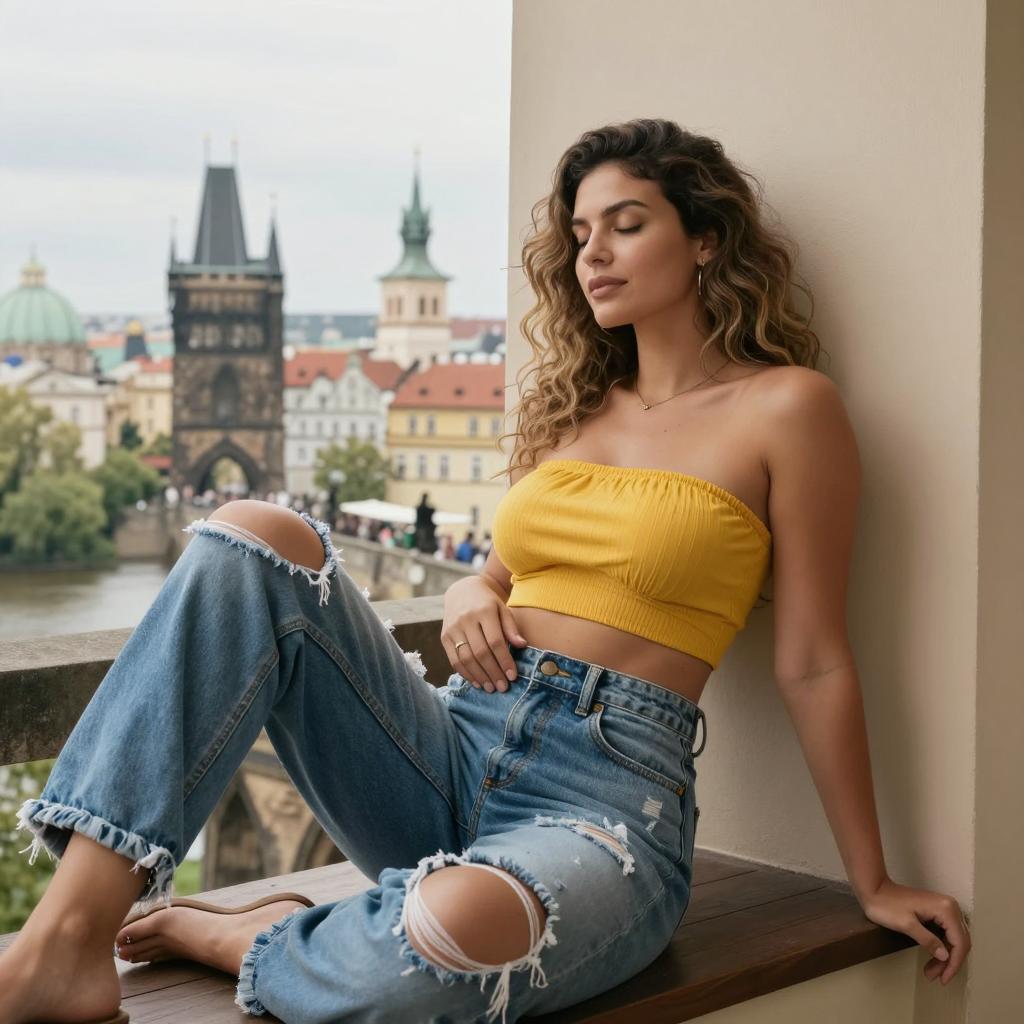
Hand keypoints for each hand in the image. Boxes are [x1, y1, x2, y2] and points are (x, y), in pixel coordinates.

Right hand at [441, 577, 526, 692]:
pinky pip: (454, 660)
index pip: (495, 641)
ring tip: (491, 688)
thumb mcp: (503, 609)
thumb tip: (522, 645)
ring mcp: (452, 629)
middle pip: (480, 652)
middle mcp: (466, 620)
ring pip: (465, 659)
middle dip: (493, 672)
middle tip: (503, 687)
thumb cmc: (488, 603)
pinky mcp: (444, 637)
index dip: (504, 660)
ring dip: (479, 676)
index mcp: (484, 611)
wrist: (462, 591)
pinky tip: (477, 681)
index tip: (513, 676)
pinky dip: (465, 674)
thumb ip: (511, 628)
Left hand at [860, 878, 970, 985]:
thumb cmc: (886, 904)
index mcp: (945, 908)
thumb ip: (928, 940)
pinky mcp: (936, 911)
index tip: (944, 979)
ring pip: (953, 939)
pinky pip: (946, 933)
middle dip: (950, 962)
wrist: (874, 889)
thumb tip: (945, 956)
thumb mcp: (906, 924)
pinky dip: (941, 947)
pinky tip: (933, 959)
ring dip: (945, 957)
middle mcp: (949, 906)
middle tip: (937, 977)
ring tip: (931, 972)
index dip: (953, 964)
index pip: (960, 942)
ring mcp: (943, 908)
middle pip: (959, 941)